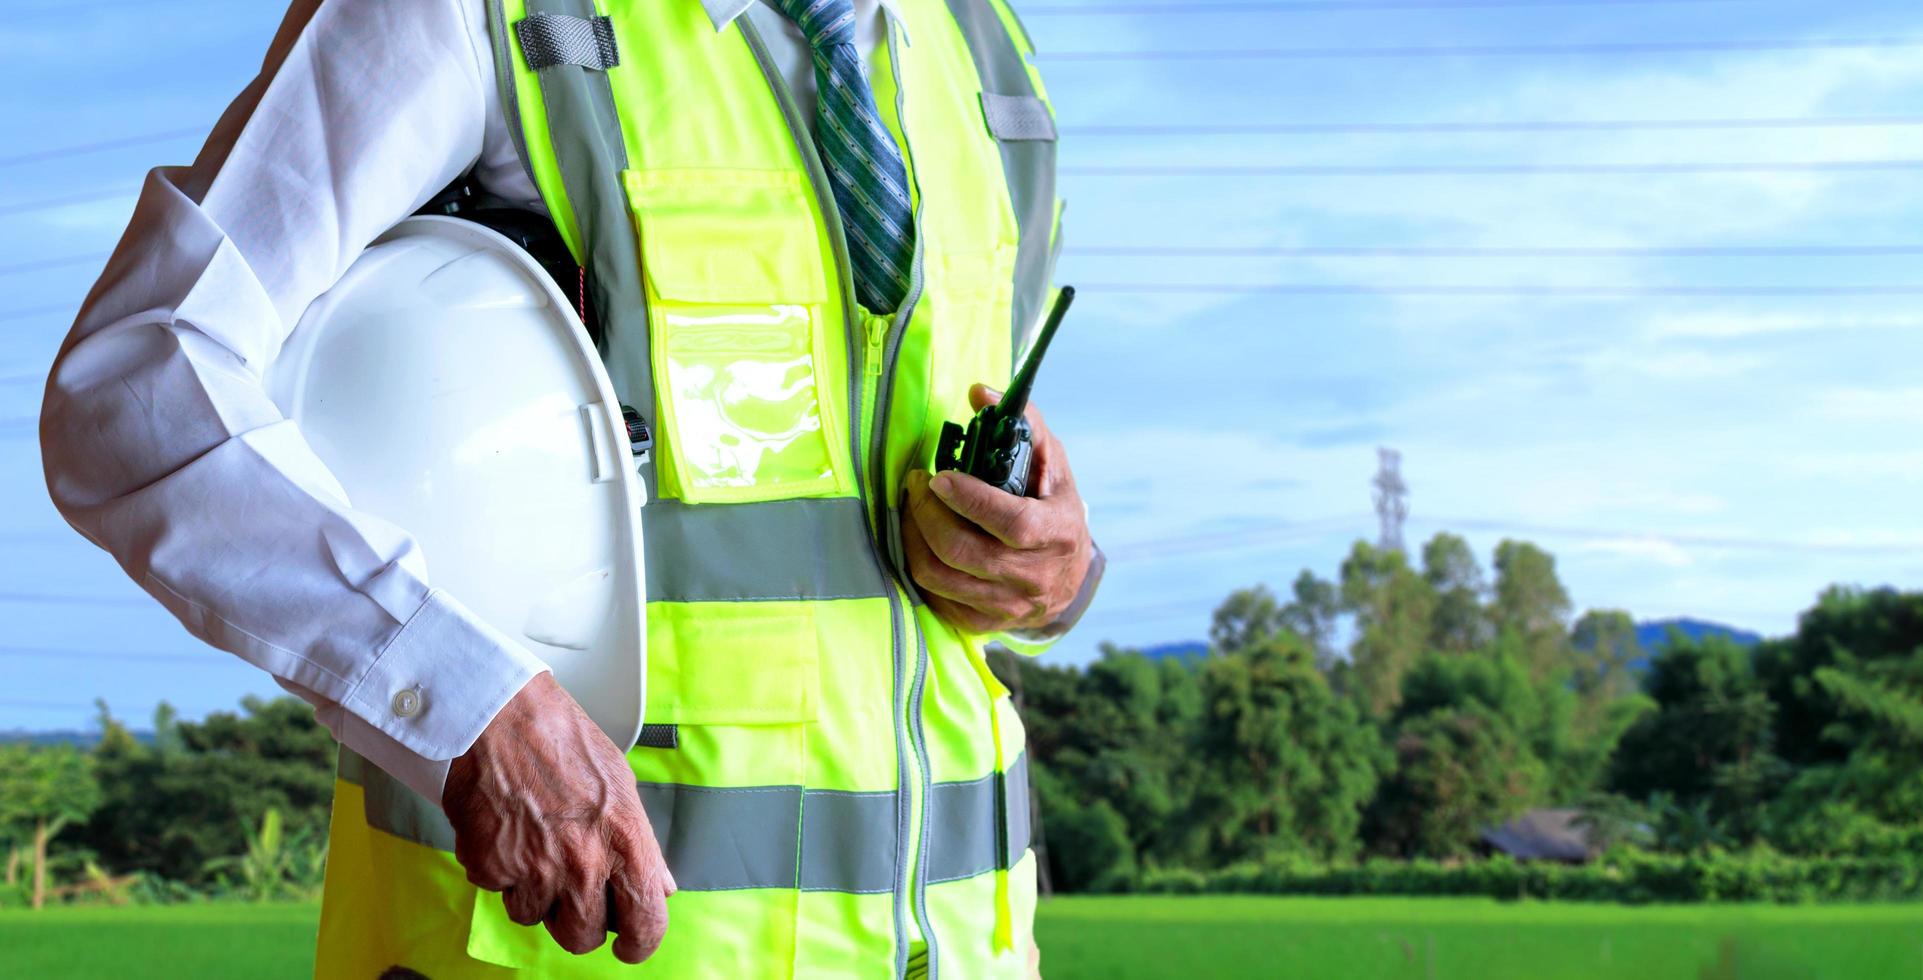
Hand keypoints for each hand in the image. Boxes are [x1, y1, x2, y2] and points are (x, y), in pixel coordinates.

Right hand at [442, 672, 673, 963]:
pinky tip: (507, 829)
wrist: (501, 715)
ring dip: (534, 892)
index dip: (639, 942)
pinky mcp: (489, 866)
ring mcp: (533, 868)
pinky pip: (497, 890)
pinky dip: (499, 869)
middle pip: (582, 936)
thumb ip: (643, 845)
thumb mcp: (622, 787)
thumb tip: (662, 886)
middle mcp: (582, 862)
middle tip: (571, 890)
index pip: (646, 922)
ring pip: (534, 917)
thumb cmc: (564, 741)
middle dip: (577, 922)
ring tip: (535, 842)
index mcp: (625, 842)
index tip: (630, 945)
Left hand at [904, 384, 1092, 632]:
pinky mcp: (983, 623)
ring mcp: (1006, 606)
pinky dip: (919, 565)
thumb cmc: (1053, 509)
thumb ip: (1022, 424)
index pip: (1009, 523)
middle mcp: (1032, 577)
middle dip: (926, 514)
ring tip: (912, 509)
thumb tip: (979, 392)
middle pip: (962, 551)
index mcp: (1054, 534)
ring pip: (940, 577)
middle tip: (915, 484)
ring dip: (913, 537)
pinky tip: (920, 541)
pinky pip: (935, 598)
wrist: (1069, 577)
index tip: (940, 477)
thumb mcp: (1052, 465)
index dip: (969, 500)